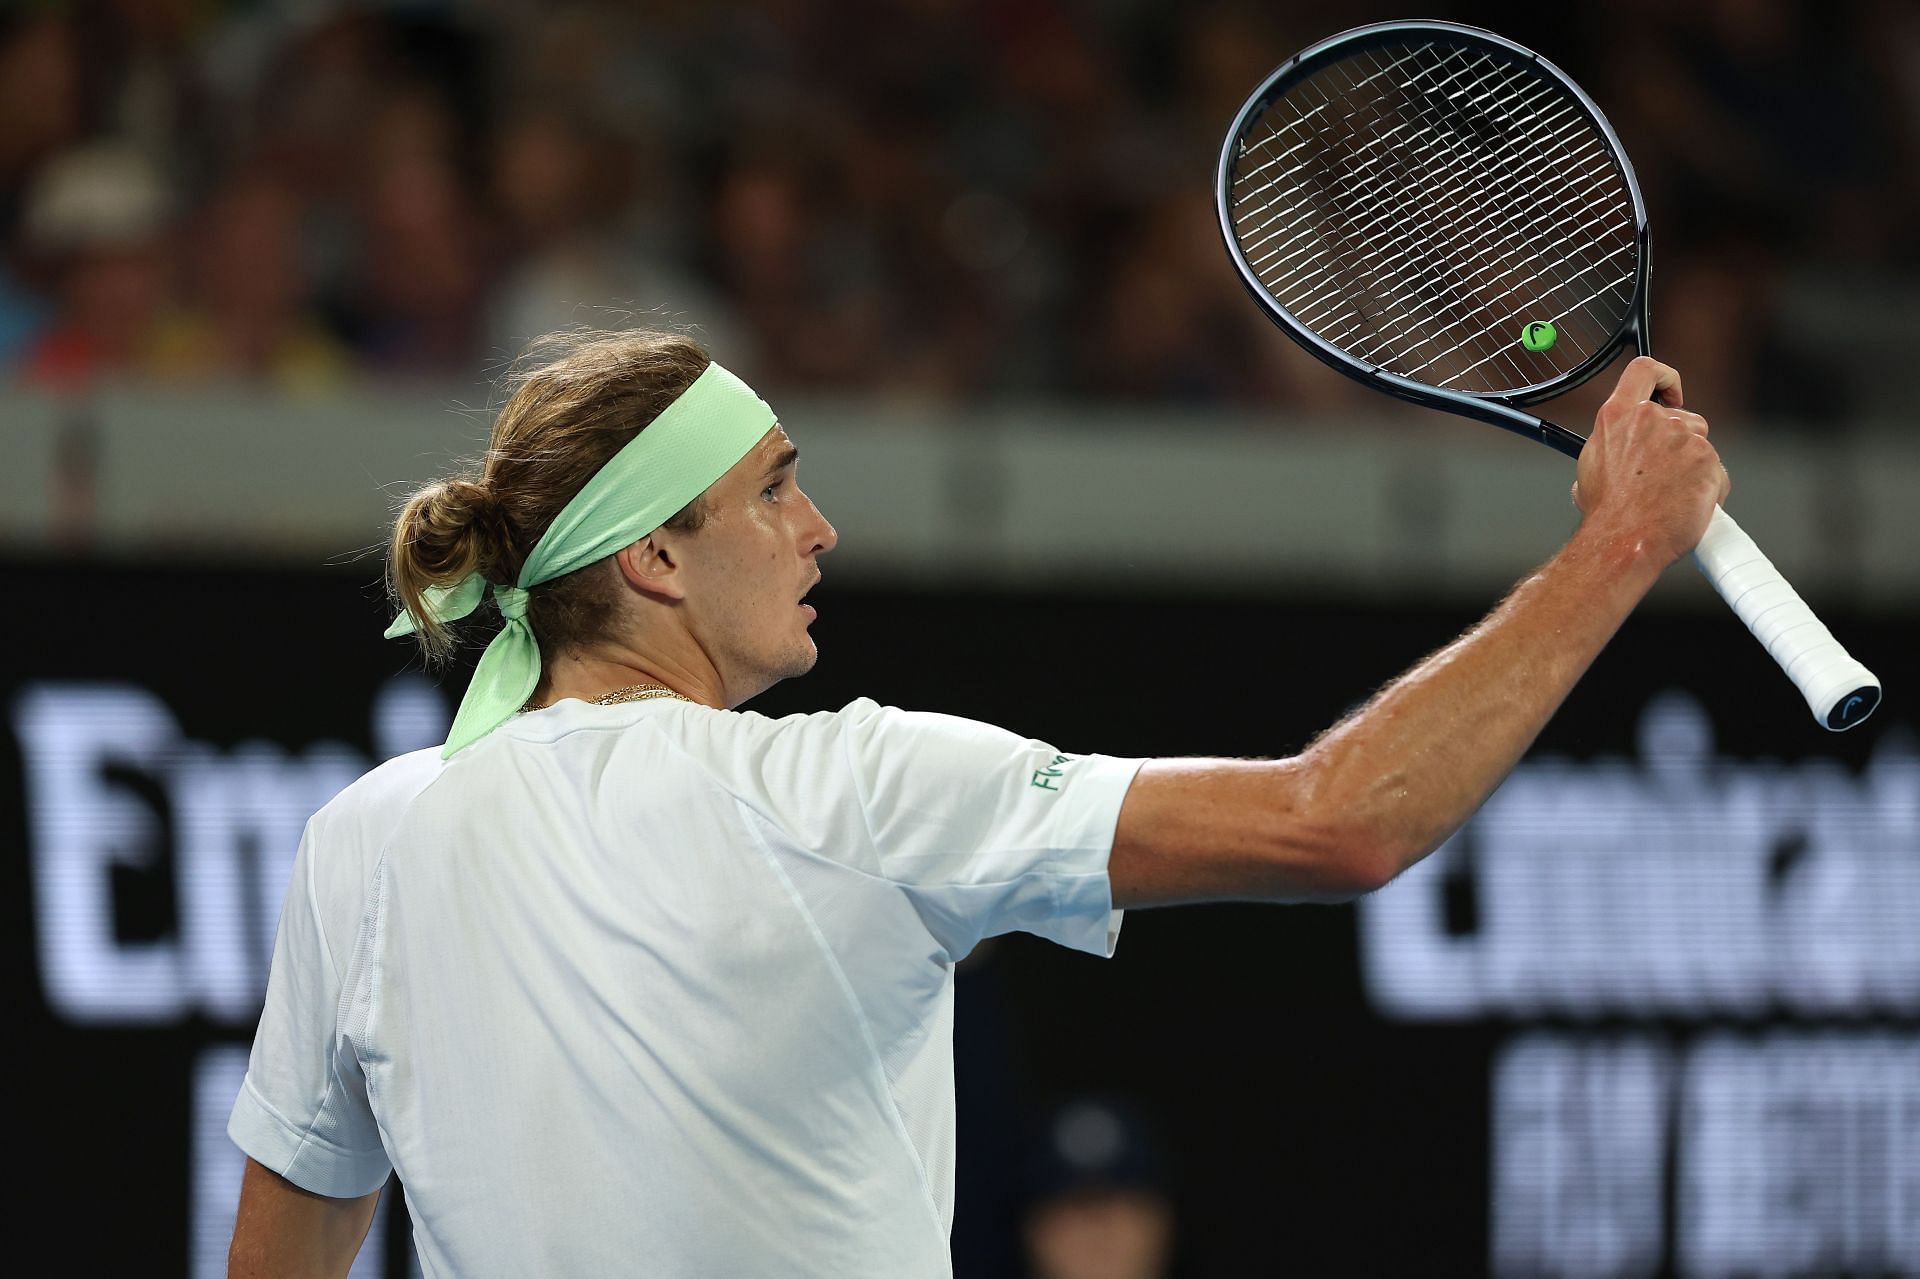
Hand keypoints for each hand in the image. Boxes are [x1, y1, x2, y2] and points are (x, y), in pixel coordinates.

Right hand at [1571, 356, 1729, 565]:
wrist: (1624, 540)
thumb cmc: (1606, 512)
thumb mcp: (1593, 466)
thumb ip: (1614, 442)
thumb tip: (1623, 448)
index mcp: (1617, 416)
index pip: (1645, 371)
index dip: (1665, 378)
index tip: (1673, 395)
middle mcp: (1651, 419)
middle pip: (1683, 417)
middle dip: (1682, 443)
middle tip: (1667, 473)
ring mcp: (1683, 438)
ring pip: (1701, 445)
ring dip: (1693, 466)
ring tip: (1672, 495)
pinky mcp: (1707, 459)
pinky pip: (1716, 471)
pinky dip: (1707, 488)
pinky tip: (1686, 505)